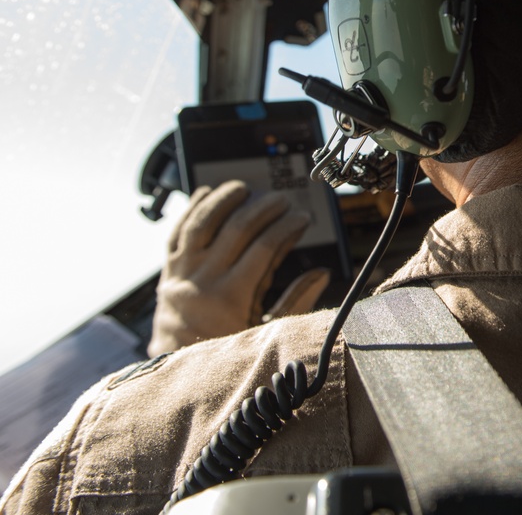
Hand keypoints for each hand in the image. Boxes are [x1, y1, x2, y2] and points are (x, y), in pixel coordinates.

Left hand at [147, 180, 330, 355]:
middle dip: (263, 209)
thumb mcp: (264, 332)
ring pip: (202, 223)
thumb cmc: (224, 351)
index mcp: (230, 298)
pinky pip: (177, 231)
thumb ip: (294, 302)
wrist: (176, 365)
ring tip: (244, 188)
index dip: (286, 227)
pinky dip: (192, 209)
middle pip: (236, 229)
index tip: (301, 218)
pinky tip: (206, 194)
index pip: (264, 248)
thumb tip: (320, 275)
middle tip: (281, 200)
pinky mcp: (168, 269)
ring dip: (224, 201)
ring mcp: (181, 272)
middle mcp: (202, 281)